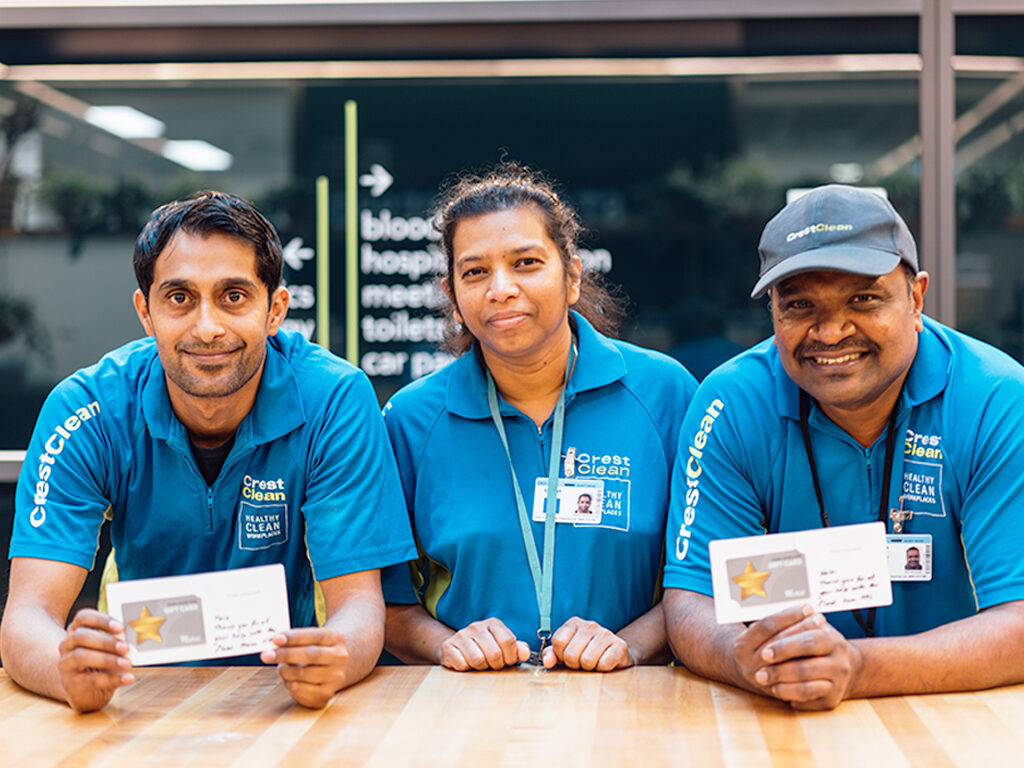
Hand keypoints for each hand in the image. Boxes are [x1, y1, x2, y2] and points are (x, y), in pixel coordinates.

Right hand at [57, 608, 133, 711]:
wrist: (90, 691)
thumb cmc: (103, 662)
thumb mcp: (111, 649)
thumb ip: (119, 640)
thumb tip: (137, 635)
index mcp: (77, 629)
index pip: (83, 617)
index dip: (102, 620)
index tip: (121, 627)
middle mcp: (67, 645)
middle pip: (81, 636)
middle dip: (105, 641)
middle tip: (125, 647)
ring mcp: (66, 664)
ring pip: (81, 657)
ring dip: (107, 659)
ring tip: (127, 664)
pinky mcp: (70, 684)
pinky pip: (90, 680)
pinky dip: (112, 679)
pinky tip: (127, 678)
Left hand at [261, 627, 349, 707]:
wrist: (333, 668)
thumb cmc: (315, 650)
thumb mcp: (311, 639)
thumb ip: (295, 639)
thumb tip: (274, 643)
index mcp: (337, 638)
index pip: (315, 635)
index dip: (294, 637)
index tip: (275, 639)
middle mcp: (340, 657)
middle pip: (312, 655)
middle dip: (286, 655)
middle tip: (266, 655)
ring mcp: (336, 677)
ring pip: (305, 674)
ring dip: (286, 671)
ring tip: (280, 668)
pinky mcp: (327, 694)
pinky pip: (303, 691)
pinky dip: (290, 685)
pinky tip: (288, 679)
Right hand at [439, 618, 529, 670]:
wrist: (456, 649)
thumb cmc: (484, 649)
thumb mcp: (502, 646)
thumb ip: (516, 649)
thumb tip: (525, 653)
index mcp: (493, 624)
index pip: (508, 641)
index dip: (510, 657)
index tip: (507, 661)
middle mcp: (476, 626)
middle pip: (494, 653)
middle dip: (496, 665)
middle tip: (492, 665)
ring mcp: (461, 635)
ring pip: (478, 660)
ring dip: (481, 668)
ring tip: (479, 664)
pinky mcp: (448, 647)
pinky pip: (462, 664)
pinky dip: (467, 669)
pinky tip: (466, 664)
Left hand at [542, 617, 632, 670]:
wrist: (616, 655)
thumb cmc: (585, 654)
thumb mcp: (565, 653)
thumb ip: (552, 655)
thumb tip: (547, 662)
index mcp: (574, 623)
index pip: (558, 642)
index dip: (561, 655)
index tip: (568, 657)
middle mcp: (590, 625)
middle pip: (571, 653)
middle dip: (575, 664)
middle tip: (582, 662)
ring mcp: (606, 633)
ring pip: (587, 660)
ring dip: (589, 668)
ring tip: (593, 663)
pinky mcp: (620, 645)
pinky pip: (603, 664)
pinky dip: (602, 670)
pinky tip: (605, 663)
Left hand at [732, 604, 862, 710]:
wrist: (844, 666)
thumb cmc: (817, 643)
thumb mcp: (810, 627)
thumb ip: (793, 622)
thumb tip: (771, 609)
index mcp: (832, 639)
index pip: (807, 641)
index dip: (784, 646)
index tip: (764, 651)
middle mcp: (840, 662)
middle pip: (806, 667)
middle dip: (779, 670)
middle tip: (758, 672)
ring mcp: (838, 683)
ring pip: (806, 687)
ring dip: (781, 685)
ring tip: (764, 680)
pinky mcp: (832, 700)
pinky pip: (808, 701)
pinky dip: (790, 695)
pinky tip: (776, 689)